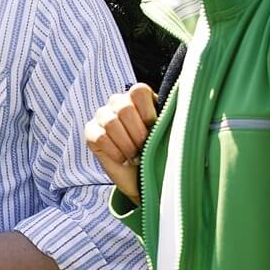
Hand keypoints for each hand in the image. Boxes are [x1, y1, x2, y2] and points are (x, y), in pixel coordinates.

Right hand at [83, 84, 157, 203]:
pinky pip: (100, 137)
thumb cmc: (157, 152)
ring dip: (126, 145)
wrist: (143, 178)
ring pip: (111, 123)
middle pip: (124, 109)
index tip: (154, 130)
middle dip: (138, 134)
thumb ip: (167, 119)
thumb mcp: (166, 133)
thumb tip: (178, 112)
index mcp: (138, 98)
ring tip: (135, 156)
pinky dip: (114, 151)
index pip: (138, 92)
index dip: (147, 113)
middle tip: (144, 148)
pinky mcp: (91, 131)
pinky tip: (123, 159)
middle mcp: (118, 102)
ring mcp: (102, 116)